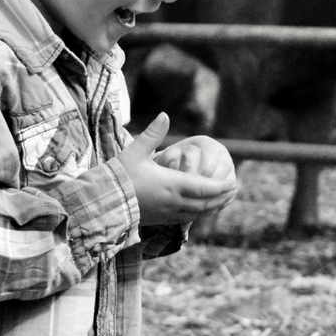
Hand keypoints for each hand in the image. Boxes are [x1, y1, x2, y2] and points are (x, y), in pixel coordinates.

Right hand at [118, 113, 238, 225]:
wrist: (101, 203)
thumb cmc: (118, 175)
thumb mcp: (135, 151)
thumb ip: (153, 133)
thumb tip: (165, 115)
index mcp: (171, 184)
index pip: (204, 187)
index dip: (221, 187)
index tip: (234, 183)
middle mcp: (173, 202)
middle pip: (206, 203)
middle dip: (222, 197)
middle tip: (234, 190)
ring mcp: (167, 214)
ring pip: (197, 214)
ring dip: (212, 207)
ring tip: (223, 201)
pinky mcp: (159, 220)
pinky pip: (186, 219)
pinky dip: (198, 214)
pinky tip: (200, 210)